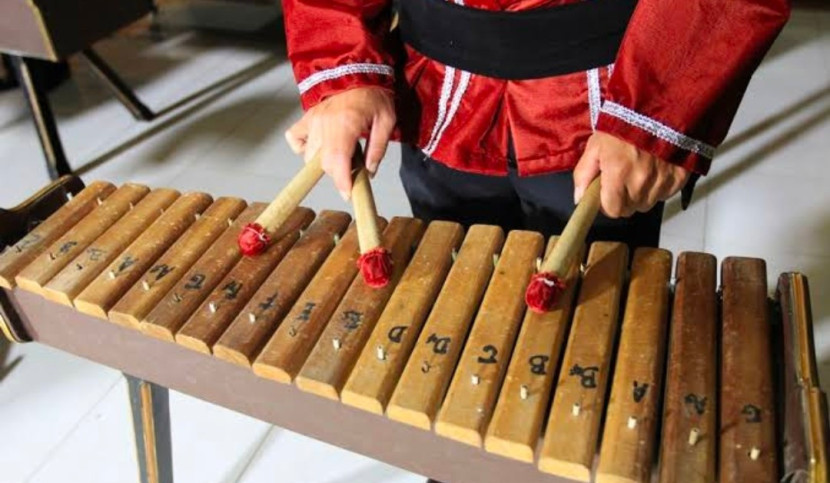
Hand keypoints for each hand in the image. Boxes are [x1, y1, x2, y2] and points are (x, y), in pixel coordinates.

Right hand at [285, 87, 395, 199]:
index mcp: (346, 125)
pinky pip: (294, 137)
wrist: (358, 67)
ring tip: (340, 158)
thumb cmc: (375, 93)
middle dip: (337, 174)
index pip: (337, 161)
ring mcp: (313, 120)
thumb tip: (369, 172)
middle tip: (352, 173)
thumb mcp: (387, 120)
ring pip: (309, 155)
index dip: (341, 182)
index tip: (347, 194)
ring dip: (324, 163)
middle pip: (323, 162)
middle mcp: (325, 124)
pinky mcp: (308, 116)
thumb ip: (378, 148)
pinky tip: (316, 147)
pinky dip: (301, 147)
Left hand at [573, 132, 690, 217]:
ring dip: (641, 194)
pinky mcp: (679, 178)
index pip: (613, 210)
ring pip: (648, 203)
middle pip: (630, 209)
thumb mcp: (595, 145)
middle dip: (623, 199)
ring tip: (639, 170)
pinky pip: (665, 194)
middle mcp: (641, 182)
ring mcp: (662, 181)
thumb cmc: (624, 124)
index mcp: (618, 175)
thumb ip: (584, 173)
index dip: (607, 204)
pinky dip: (659, 186)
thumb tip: (579, 198)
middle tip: (622, 179)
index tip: (607, 193)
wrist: (658, 106)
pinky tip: (655, 168)